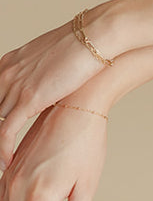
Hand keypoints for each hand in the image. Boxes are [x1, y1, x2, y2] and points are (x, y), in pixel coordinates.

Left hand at [0, 21, 104, 166]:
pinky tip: (7, 162)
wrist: (94, 38)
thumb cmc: (82, 47)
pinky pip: (5, 131)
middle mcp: (5, 74)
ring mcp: (15, 86)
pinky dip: (3, 149)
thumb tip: (43, 88)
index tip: (2, 133)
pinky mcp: (28, 98)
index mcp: (8, 64)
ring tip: (2, 163)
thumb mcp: (51, 60)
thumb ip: (38, 75)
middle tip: (2, 150)